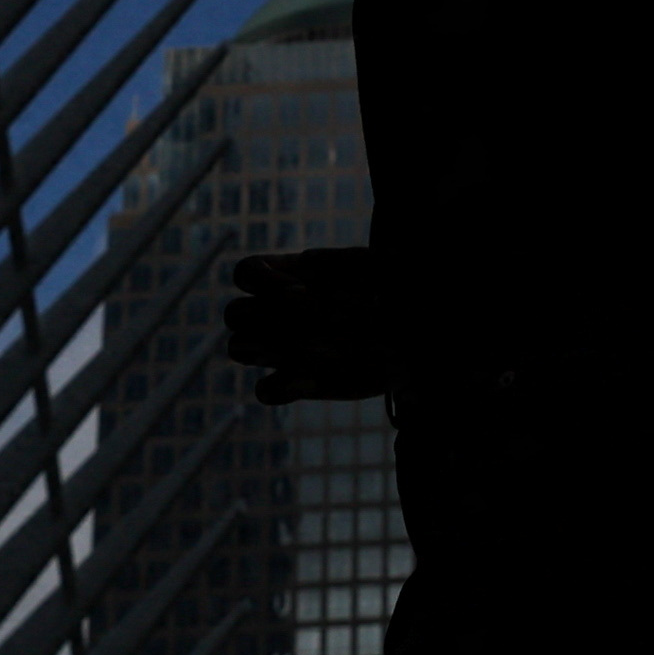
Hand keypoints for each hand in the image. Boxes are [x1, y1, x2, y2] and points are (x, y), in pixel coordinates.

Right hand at [224, 246, 392, 402]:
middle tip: (306, 324)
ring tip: (307, 348)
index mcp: (292, 275)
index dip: (262, 281)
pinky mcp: (300, 383)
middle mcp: (279, 312)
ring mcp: (284, 348)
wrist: (419, 328)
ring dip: (262, 349)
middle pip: (234, 313)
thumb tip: (306, 264)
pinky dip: (278, 387)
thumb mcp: (378, 263)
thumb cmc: (396, 286)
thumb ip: (340, 264)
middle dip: (261, 318)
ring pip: (238, 347)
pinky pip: (265, 391)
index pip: (245, 273)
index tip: (301, 290)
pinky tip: (309, 379)